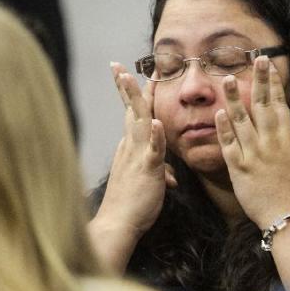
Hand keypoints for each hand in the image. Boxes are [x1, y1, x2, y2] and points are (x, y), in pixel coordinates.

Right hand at [95, 63, 174, 239]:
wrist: (118, 224)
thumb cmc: (132, 206)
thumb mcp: (149, 185)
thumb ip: (159, 174)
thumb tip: (170, 177)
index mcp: (130, 148)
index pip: (132, 116)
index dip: (132, 96)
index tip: (130, 76)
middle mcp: (130, 147)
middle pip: (130, 111)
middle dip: (125, 87)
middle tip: (118, 66)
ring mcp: (137, 156)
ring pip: (137, 122)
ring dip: (136, 100)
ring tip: (132, 78)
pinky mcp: (147, 169)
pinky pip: (152, 149)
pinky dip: (154, 135)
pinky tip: (155, 121)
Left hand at [215, 56, 289, 228]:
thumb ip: (283, 141)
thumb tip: (277, 125)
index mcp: (288, 139)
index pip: (280, 104)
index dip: (273, 83)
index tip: (268, 66)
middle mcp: (272, 142)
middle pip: (264, 105)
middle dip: (260, 80)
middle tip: (256, 59)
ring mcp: (256, 154)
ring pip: (243, 120)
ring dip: (236, 98)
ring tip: (229, 79)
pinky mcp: (241, 169)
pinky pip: (230, 144)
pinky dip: (224, 128)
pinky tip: (219, 113)